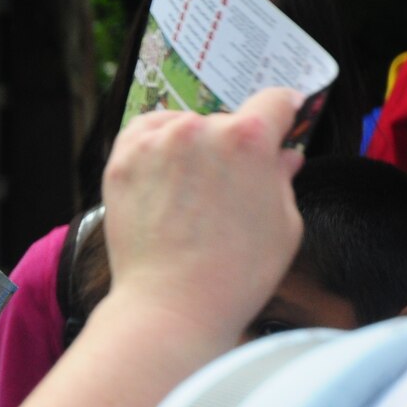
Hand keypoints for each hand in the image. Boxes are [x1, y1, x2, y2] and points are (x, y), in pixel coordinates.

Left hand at [101, 88, 306, 347]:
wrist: (171, 305)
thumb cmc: (235, 274)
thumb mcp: (283, 225)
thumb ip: (282, 178)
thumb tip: (285, 155)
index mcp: (249, 139)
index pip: (275, 101)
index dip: (284, 113)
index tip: (282, 121)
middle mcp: (199, 129)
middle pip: (226, 121)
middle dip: (233, 147)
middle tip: (229, 187)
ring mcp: (155, 142)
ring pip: (184, 126)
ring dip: (191, 146)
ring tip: (192, 193)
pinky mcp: (122, 159)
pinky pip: (145, 134)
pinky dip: (156, 145)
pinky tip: (166, 177)